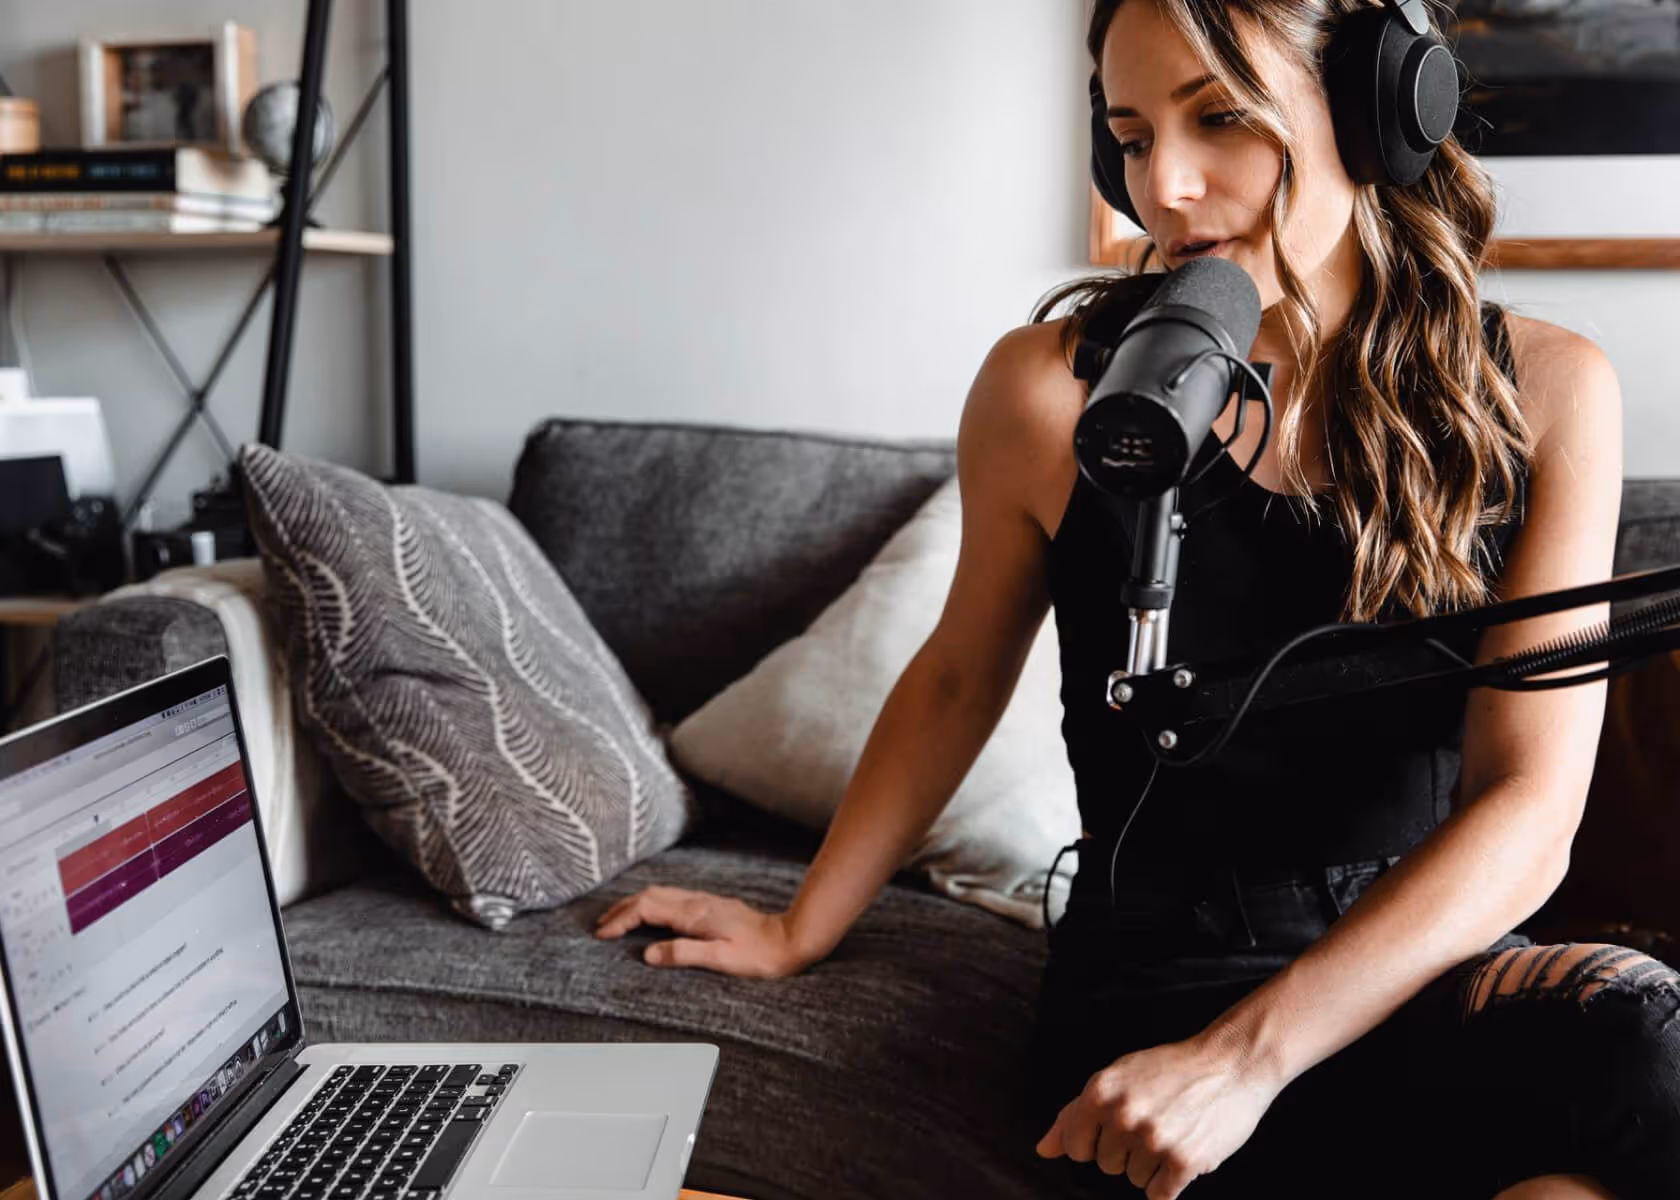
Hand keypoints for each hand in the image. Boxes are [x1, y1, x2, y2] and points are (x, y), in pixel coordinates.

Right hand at [592, 885, 811, 977]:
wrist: (788, 940)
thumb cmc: (758, 955)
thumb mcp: (720, 959)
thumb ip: (683, 953)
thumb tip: (648, 954)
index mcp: (694, 914)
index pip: (646, 909)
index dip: (621, 920)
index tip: (602, 935)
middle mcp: (697, 903)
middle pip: (649, 896)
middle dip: (621, 908)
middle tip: (600, 926)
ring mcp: (705, 902)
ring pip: (660, 894)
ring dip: (635, 904)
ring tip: (618, 919)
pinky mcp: (712, 906)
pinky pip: (672, 898)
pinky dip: (652, 904)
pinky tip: (652, 915)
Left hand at [1035, 1029, 1281, 1198]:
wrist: (1230, 1064)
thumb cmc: (1170, 1071)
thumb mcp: (1117, 1078)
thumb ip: (1075, 1115)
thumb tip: (1044, 1149)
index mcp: (1100, 1092)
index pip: (1075, 1147)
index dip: (1096, 1141)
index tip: (1120, 1125)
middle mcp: (1123, 1115)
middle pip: (1107, 1166)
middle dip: (1128, 1150)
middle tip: (1156, 1120)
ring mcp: (1153, 1140)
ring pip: (1134, 1179)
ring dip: (1153, 1164)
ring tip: (1173, 1129)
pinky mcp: (1183, 1162)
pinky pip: (1159, 1196)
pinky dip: (1170, 1182)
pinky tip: (1183, 1151)